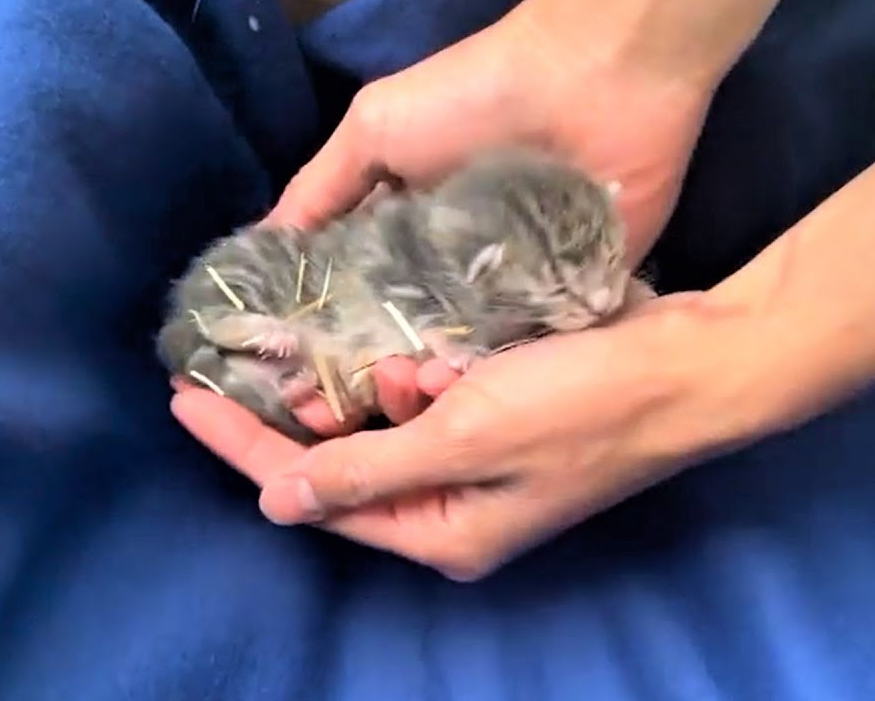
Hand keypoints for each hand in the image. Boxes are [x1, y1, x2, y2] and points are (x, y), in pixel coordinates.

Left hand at [171, 153, 874, 580]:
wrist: (688, 367)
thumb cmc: (581, 405)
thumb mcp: (462, 436)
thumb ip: (366, 467)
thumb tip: (277, 504)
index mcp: (439, 530)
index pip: (313, 492)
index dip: (244, 446)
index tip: (185, 398)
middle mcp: (454, 509)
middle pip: (341, 465)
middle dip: (289, 418)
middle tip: (224, 366)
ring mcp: (480, 465)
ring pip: (383, 428)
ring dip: (354, 389)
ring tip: (306, 347)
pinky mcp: (502, 421)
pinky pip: (427, 401)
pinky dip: (405, 371)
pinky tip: (391, 344)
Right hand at [262, 0, 795, 431]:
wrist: (594, 79)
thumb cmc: (474, 96)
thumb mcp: (376, 130)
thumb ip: (321, 190)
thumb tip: (262, 247)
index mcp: (407, 231)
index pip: (357, 298)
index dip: (323, 338)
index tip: (286, 381)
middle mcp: (453, 269)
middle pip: (405, 340)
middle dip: (370, 377)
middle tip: (330, 418)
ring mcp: (509, 291)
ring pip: (460, 359)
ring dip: (428, 387)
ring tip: (395, 413)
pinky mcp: (564, 301)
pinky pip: (525, 353)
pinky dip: (496, 377)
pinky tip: (460, 407)